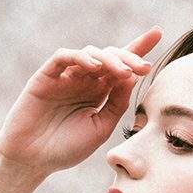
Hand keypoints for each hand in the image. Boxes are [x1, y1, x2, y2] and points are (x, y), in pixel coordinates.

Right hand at [0, 26, 163, 175]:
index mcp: (100, 91)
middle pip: (111, 56)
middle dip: (130, 58)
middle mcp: (85, 80)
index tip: (158, 33)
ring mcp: (66, 76)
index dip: (139, 48)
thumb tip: (133, 76)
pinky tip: (94, 66)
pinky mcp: (46, 76)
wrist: (34, 160)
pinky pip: (64, 57)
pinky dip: (80, 57)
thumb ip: (117, 103)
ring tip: (123, 72)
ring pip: (91, 53)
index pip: (122, 65)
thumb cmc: (67, 147)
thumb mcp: (101, 127)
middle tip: (144, 67)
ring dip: (110, 59)